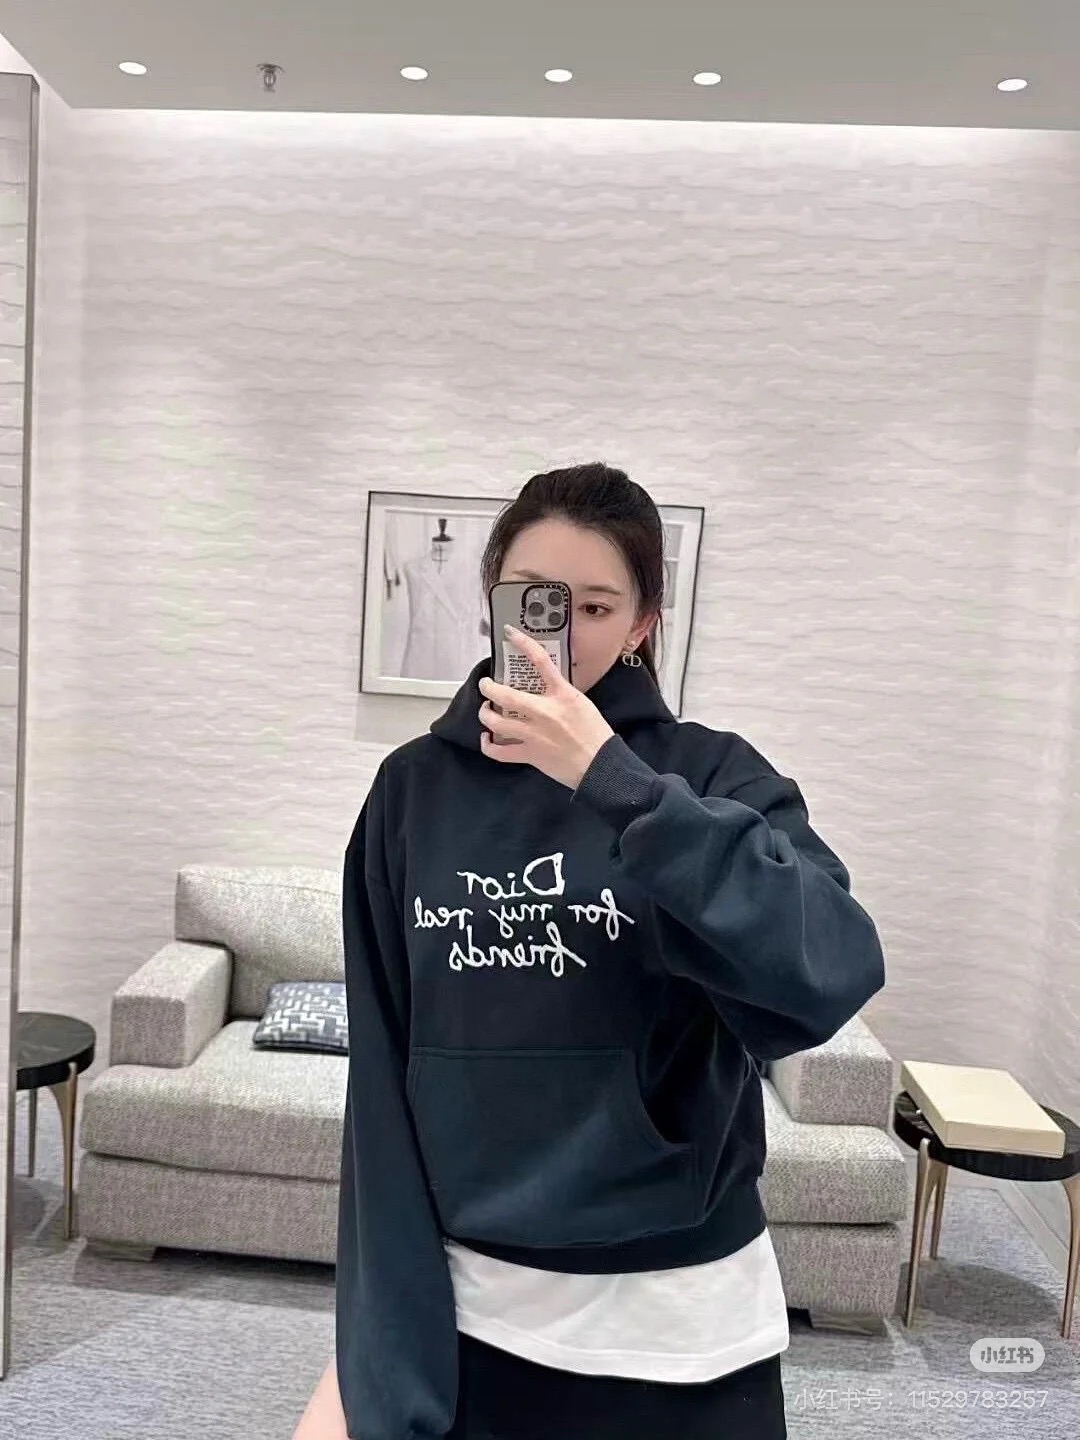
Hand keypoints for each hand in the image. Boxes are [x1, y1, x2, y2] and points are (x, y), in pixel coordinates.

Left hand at [478, 626, 614, 789]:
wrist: (601, 764)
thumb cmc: (596, 735)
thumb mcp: (582, 703)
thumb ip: (561, 693)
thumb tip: (545, 685)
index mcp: (561, 695)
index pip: (540, 661)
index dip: (522, 643)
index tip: (509, 633)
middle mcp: (544, 712)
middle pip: (505, 694)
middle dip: (488, 688)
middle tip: (485, 685)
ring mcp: (534, 734)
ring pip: (496, 722)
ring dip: (485, 714)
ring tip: (486, 710)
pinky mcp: (530, 755)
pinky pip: (499, 751)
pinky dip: (488, 745)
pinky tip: (487, 738)